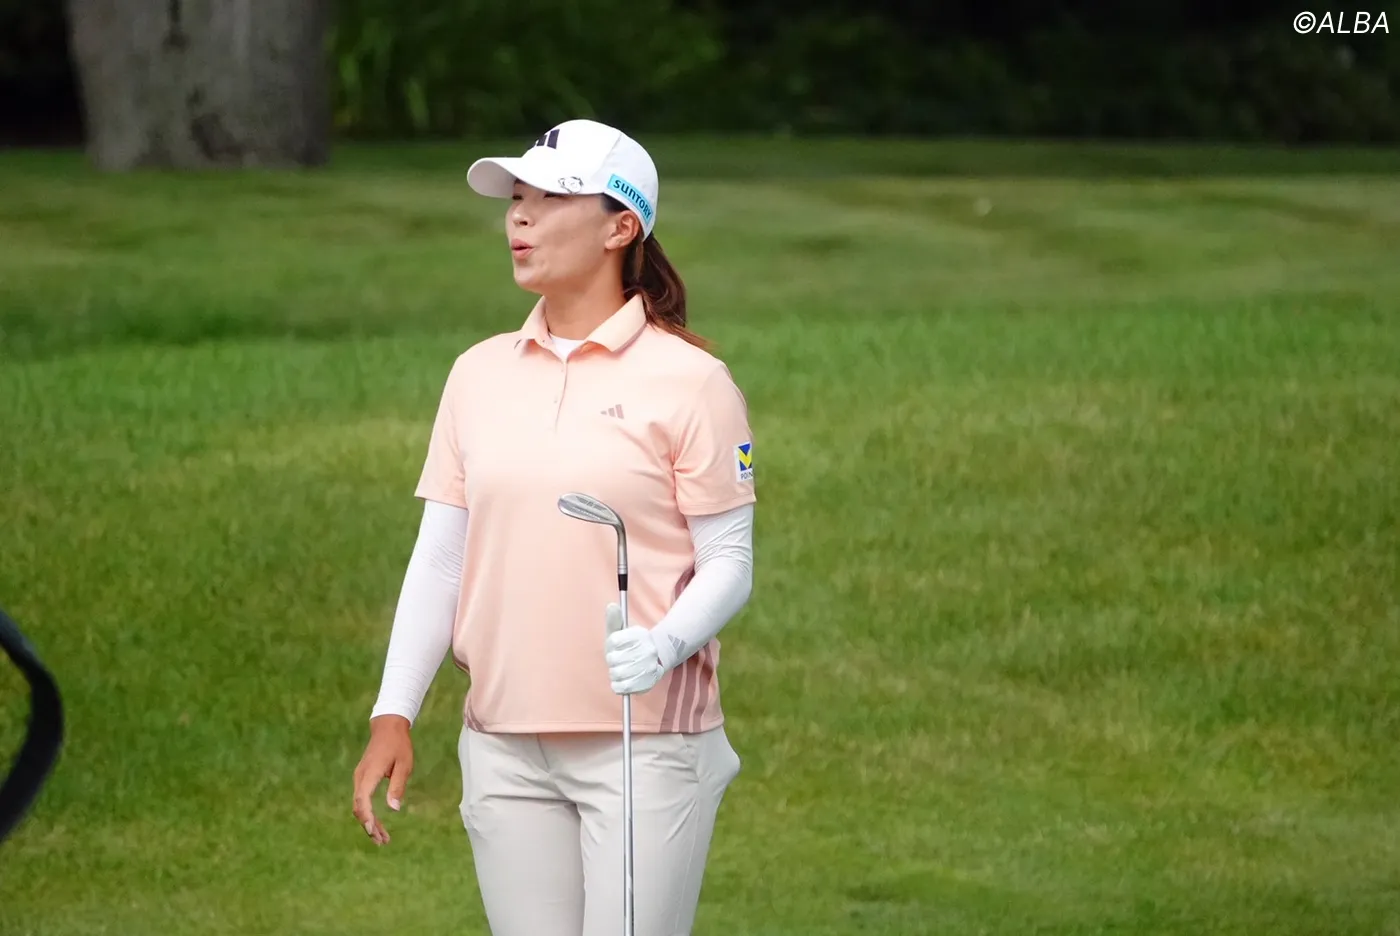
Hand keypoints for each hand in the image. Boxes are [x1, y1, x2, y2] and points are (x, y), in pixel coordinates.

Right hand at [352, 714, 413, 845]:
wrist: (388, 727)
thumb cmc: (399, 745)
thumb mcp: (404, 764)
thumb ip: (398, 786)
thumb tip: (394, 809)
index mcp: (370, 773)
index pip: (362, 799)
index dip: (366, 817)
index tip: (373, 830)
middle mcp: (360, 777)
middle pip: (359, 807)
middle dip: (369, 826)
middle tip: (382, 841)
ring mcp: (359, 778)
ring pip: (359, 806)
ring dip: (369, 822)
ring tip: (383, 838)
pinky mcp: (362, 779)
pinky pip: (362, 800)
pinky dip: (368, 813)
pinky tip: (378, 824)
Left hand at [604, 602, 664, 694]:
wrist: (653, 663)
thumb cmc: (629, 646)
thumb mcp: (621, 631)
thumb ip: (614, 619)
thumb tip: (611, 606)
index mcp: (640, 634)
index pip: (613, 640)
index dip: (611, 646)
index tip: (616, 647)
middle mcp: (648, 649)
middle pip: (613, 659)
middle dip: (612, 661)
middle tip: (619, 660)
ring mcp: (649, 667)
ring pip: (616, 673)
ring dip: (614, 673)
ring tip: (620, 670)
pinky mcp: (647, 683)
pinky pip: (621, 687)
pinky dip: (617, 685)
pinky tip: (622, 680)